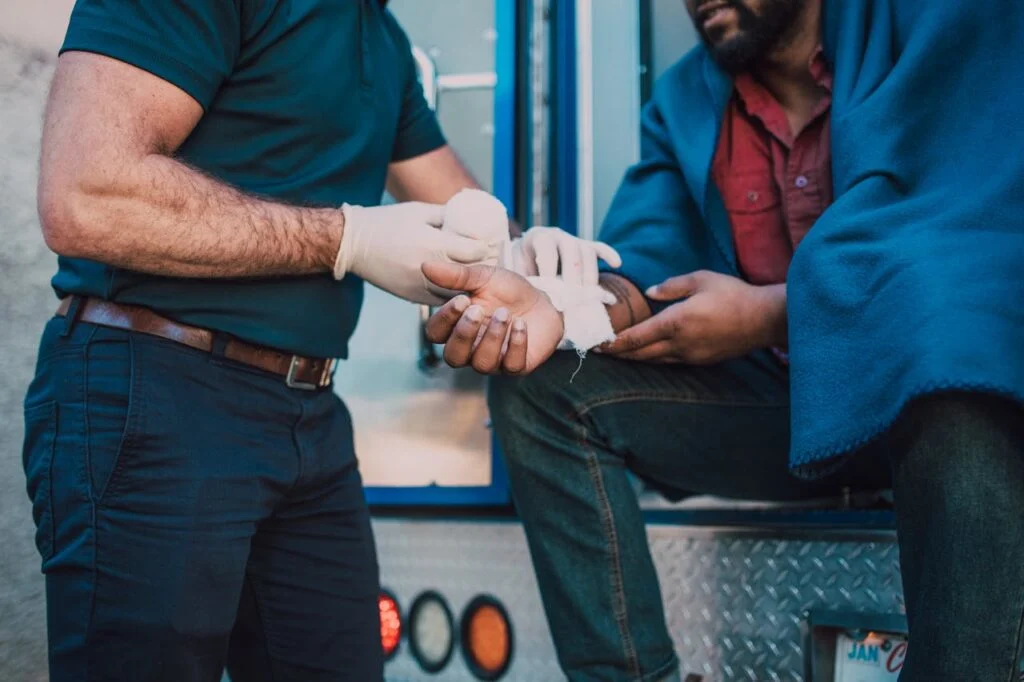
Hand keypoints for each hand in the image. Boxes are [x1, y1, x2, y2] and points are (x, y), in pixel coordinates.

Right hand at [333, 202, 497, 304]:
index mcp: (434, 244)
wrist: (352, 244)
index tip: (491, 244)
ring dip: (468, 286)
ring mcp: (421, 287)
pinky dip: (450, 294)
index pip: (474, 252)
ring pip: (457, 292)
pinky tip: (457, 286)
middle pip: (470, 274)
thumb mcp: (420, 211)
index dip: (486, 248)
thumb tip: (469, 216)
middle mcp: (430, 270)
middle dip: (482, 267)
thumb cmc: (387, 222)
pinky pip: (439, 299)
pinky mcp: (412, 297)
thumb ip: (446, 215)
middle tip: (490, 260)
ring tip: (476, 276)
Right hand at [422, 262, 563, 373]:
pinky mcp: (517, 366)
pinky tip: (521, 324)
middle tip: (478, 310)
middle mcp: (470, 349)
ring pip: (482, 364)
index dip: (444, 319)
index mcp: (456, 328)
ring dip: (492, 337)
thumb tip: (425, 265)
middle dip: (464, 334)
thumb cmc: (507, 292)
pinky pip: (511, 366)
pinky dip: (516, 344)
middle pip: (453, 357)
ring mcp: (494, 361)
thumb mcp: (482, 277)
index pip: (435, 334)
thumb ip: (455, 275)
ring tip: (505, 314)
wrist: (542, 301)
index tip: (462, 299)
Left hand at [507, 226, 621, 285]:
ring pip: (588, 251)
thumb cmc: (522, 264)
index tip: (550, 289)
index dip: (549, 269)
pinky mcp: (587, 246)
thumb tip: (528, 292)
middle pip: (571, 251)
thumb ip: (521, 277)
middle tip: (572, 296)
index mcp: (539, 237)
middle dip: (573, 274)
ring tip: (588, 292)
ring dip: (590, 272)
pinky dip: (609, 254)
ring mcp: (574, 240)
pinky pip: (600, 247)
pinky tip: (617, 264)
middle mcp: (559, 235)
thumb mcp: (515, 268)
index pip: (547, 250)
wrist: (528, 251)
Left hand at [600, 271, 784, 363]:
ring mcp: (690, 355)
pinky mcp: (701, 360)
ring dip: (634, 358)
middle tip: (600, 351)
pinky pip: (670, 361)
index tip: (599, 343)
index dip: (615, 342)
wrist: (763, 319)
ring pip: (654, 360)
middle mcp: (680, 343)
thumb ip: (671, 286)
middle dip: (618, 353)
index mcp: (676, 322)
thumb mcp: (700, 279)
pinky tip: (648, 353)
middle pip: (640, 354)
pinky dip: (654, 358)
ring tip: (618, 354)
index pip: (636, 337)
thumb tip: (650, 293)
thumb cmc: (732, 294)